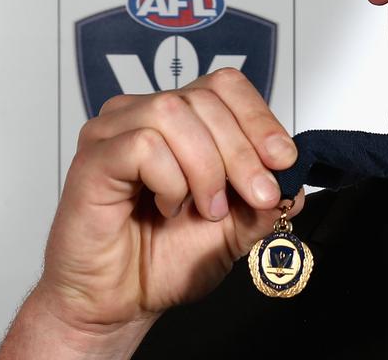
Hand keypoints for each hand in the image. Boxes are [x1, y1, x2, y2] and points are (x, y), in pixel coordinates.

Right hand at [0, 68, 301, 357]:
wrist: (121, 302)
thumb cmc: (164, 259)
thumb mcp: (238, 228)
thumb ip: (267, 200)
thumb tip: (294, 181)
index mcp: (181, 120)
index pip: (225, 85)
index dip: (260, 118)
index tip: (283, 159)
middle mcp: (144, 115)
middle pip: (206, 98)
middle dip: (243, 152)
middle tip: (258, 195)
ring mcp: (113, 132)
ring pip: (173, 112)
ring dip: (206, 166)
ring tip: (208, 207)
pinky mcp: (93, 158)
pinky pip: (142, 144)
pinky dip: (170, 180)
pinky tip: (168, 207)